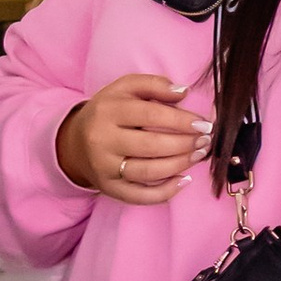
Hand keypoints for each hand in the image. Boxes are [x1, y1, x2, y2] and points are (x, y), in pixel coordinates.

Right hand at [56, 74, 208, 204]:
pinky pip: (140, 196)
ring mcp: (104, 167)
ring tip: (199, 155)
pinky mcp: (108, 188)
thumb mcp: (125, 88)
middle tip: (205, 141)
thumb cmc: (109, 112)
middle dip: (185, 144)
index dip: (182, 121)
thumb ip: (153, 84)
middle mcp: (102, 140)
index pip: (151, 115)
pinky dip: (166, 192)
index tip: (203, 124)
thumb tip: (183, 91)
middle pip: (152, 146)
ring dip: (181, 165)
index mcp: (107, 111)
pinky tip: (184, 180)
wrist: (74, 141)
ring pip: (149, 171)